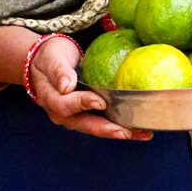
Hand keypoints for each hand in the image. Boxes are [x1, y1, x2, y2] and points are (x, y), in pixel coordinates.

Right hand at [29, 37, 152, 141]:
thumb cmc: (50, 57)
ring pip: (98, 128)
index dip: (83, 104)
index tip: (100, 102)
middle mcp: (64, 114)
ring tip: (143, 133)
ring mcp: (77, 116)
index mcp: (51, 100)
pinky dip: (122, 126)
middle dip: (107, 129)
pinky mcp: (89, 114)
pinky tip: (141, 128)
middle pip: (86, 125)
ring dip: (120, 132)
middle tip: (127, 132)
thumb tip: (66, 86)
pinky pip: (105, 122)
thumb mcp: (52, 58)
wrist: (48, 61)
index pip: (66, 106)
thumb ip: (59, 71)